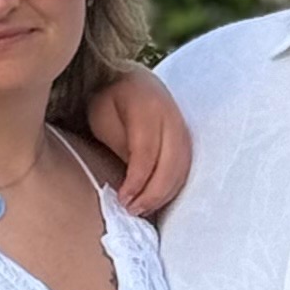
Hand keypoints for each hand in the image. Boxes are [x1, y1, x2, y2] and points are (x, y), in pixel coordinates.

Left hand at [85, 67, 191, 216]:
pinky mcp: (186, 137)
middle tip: (133, 211)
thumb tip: (131, 182)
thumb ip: (120, 145)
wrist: (128, 78)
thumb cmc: (109, 100)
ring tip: (143, 210)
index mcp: (147, 106)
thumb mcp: (103, 116)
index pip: (146, 151)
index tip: (122, 199)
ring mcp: (183, 126)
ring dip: (165, 194)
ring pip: (182, 168)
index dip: (137, 180)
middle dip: (154, 193)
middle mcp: (171, 116)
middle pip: (171, 162)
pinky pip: (186, 167)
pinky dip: (173, 187)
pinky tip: (156, 200)